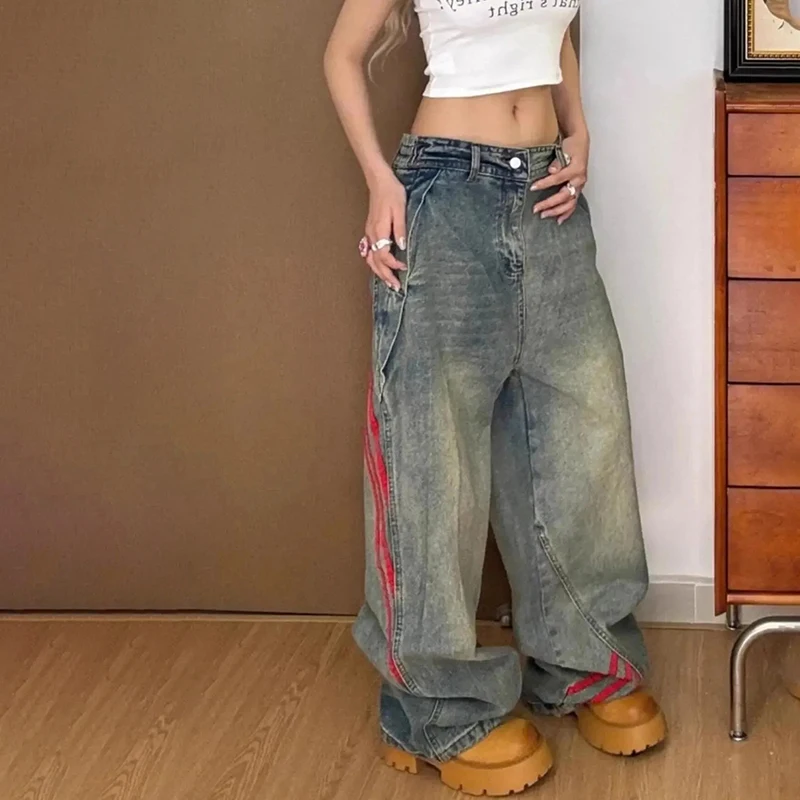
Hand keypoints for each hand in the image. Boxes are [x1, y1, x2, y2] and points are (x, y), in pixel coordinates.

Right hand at [363, 168, 406, 290]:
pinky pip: (370, 252)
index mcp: (379, 230)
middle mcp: (372, 235)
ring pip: (370, 259)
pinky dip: (375, 263)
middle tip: (396, 287)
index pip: (384, 255)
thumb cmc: (392, 193)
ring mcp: (369, 234)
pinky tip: (380, 268)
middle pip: (375, 262)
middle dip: (385, 276)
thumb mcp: (400, 210)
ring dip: (379, 272)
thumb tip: (401, 246)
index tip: (404, 268)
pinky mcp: (370, 231)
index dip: (393, 264)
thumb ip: (400, 229)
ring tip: (389, 282)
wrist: (379, 182)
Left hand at [531, 133, 589, 224]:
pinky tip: (559, 220)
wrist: (581, 143)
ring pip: (569, 203)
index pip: (558, 178)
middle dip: (549, 203)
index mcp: (576, 169)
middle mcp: (579, 180)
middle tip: (536, 209)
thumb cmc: (571, 146)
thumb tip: (551, 170)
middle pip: (564, 195)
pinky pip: (573, 204)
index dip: (545, 184)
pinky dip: (566, 213)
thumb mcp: (565, 149)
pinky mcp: (578, 190)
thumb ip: (558, 161)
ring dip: (556, 211)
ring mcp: (579, 186)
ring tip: (544, 215)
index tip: (533, 187)